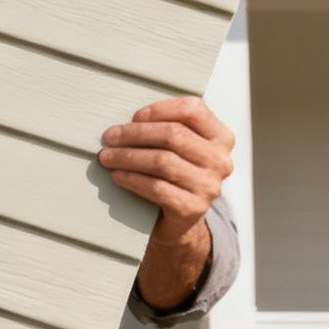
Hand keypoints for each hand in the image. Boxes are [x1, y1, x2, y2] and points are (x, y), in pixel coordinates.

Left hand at [100, 96, 234, 307]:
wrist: (182, 219)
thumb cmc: (176, 172)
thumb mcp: (182, 147)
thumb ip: (168, 127)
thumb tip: (131, 121)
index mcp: (221, 137)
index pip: (193, 110)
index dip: (160, 109)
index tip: (135, 116)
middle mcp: (220, 161)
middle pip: (173, 135)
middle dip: (135, 134)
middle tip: (109, 137)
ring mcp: (209, 186)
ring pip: (162, 161)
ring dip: (128, 156)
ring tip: (107, 156)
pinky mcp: (193, 208)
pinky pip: (156, 188)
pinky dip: (132, 179)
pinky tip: (118, 175)